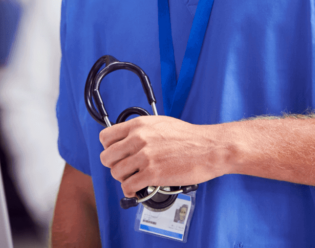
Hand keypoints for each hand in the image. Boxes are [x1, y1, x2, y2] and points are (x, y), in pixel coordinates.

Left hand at [98, 116, 227, 196]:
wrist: (209, 148)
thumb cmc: (189, 137)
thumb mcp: (160, 123)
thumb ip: (141, 131)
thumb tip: (128, 140)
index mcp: (139, 125)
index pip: (105, 137)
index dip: (108, 148)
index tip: (115, 153)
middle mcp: (138, 139)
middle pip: (107, 157)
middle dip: (114, 165)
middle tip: (124, 168)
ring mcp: (145, 156)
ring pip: (116, 172)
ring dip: (123, 179)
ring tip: (133, 179)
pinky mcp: (152, 174)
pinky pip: (128, 186)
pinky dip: (130, 190)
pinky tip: (137, 189)